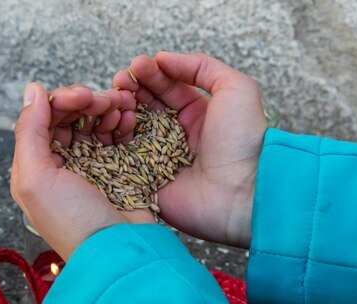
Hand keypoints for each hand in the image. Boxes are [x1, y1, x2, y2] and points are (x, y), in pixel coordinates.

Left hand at [10, 83, 153, 260]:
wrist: (119, 250)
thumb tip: (33, 89)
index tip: (83, 97)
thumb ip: (29, 131)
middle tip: (105, 100)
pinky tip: (128, 117)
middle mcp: (62, 163)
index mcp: (36, 166)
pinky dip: (121, 122)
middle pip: (70, 118)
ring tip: (121, 106)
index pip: (44, 119)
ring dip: (106, 108)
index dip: (61, 101)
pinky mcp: (116, 168)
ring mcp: (91, 165)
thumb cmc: (72, 221)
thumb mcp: (36, 178)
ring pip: (94, 123)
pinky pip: (116, 136)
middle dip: (87, 102)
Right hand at [113, 52, 266, 247]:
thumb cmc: (243, 140)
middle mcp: (176, 134)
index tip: (137, 65)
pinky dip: (115, 137)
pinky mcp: (147, 179)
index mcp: (197, 113)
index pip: (166, 87)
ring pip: (131, 128)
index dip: (151, 74)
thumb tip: (163, 58)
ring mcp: (159, 157)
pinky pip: (124, 156)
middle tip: (121, 79)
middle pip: (145, 105)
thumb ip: (202, 67)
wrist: (242, 193)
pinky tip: (112, 122)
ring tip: (117, 97)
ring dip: (121, 109)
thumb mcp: (236, 88)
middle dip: (132, 88)